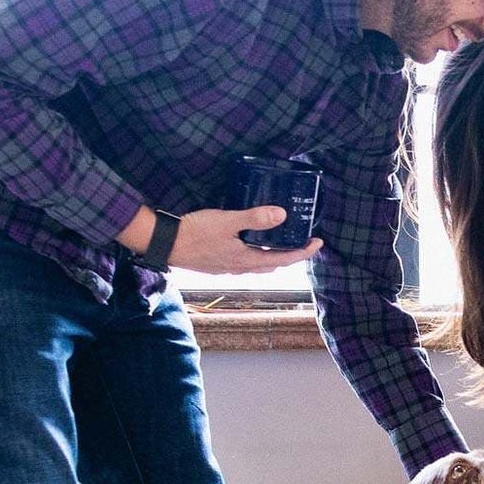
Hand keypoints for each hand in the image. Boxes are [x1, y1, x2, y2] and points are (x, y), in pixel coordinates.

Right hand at [117, 206, 320, 274]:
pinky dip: (255, 254)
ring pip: (258, 264)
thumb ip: (254, 218)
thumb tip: (283, 215)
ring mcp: (227, 267)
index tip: (318, 243)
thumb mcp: (227, 221)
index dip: (303, 252)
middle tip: (303, 242)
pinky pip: (244, 261)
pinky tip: (250, 243)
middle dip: (291, 255)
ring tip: (282, 242)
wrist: (164, 243)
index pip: (283, 259)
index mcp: (246, 260)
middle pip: (273, 264)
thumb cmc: (195, 232)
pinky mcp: (217, 263)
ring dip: (273, 255)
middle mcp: (239, 268)